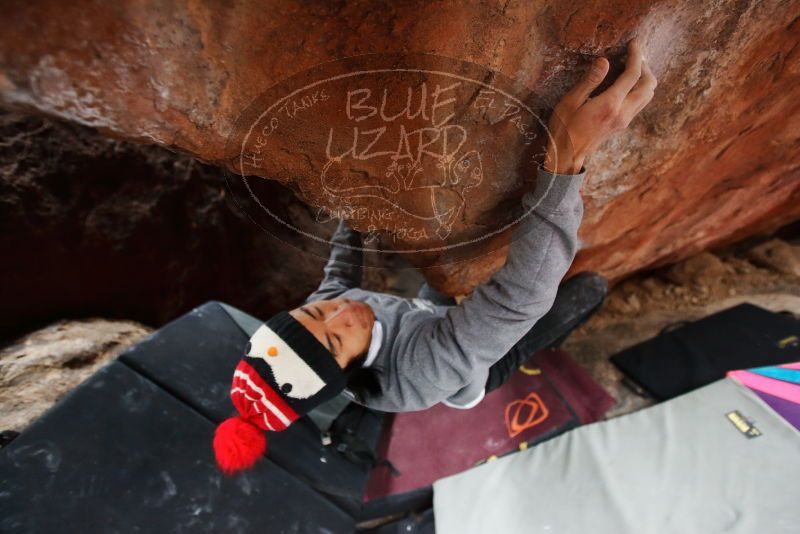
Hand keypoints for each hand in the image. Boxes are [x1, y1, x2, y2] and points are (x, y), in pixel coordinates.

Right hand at [543, 37, 656, 173]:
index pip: (633, 75)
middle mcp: (623, 113)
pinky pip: (640, 102)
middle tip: (634, 54)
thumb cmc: (564, 127)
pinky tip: (627, 83)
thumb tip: (604, 61)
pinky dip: (640, 88)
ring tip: (632, 66)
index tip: (634, 42)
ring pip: (647, 95)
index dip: (636, 55)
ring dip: (645, 78)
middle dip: (645, 66)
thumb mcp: (571, 101)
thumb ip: (590, 80)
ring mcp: (624, 120)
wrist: (567, 154)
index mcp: (610, 104)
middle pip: (649, 85)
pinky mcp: (622, 124)